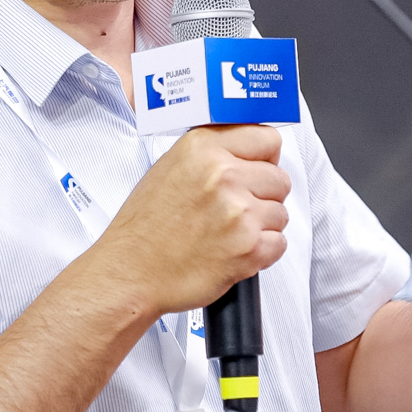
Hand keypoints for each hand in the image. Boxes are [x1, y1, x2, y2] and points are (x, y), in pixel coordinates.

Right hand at [95, 125, 289, 317]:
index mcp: (202, 148)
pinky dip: (261, 252)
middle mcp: (222, 175)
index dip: (264, 158)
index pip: (266, 138)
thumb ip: (210, 153)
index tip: (258, 168)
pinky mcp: (248, 247)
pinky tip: (233, 251)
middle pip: (279, 178)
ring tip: (228, 233)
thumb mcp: (169, 168)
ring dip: (261, 226)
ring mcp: (238, 211)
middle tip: (236, 209)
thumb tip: (246, 150)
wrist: (130, 273)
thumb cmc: (144, 229)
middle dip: (263, 196)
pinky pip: (279, 244)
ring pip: (280, 213)